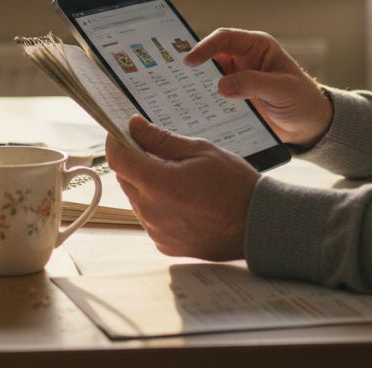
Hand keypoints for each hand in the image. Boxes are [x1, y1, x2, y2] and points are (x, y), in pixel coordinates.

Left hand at [105, 116, 258, 260]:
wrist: (256, 224)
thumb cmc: (233, 185)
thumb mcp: (200, 150)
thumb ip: (161, 139)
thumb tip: (134, 126)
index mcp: (157, 183)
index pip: (117, 158)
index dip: (115, 140)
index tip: (121, 131)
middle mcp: (150, 211)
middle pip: (125, 178)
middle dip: (135, 161)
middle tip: (158, 151)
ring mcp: (156, 231)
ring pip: (137, 199)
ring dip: (147, 184)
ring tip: (179, 179)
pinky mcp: (164, 244)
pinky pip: (150, 218)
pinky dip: (158, 205)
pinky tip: (183, 200)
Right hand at [185, 28, 332, 146]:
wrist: (309, 126)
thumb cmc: (303, 100)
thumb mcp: (282, 89)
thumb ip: (254, 84)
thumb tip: (222, 85)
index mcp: (257, 47)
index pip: (225, 39)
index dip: (206, 47)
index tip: (190, 61)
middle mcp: (243, 59)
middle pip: (211, 56)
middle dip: (193, 65)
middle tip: (172, 76)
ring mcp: (237, 79)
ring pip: (208, 78)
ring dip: (196, 86)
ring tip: (176, 95)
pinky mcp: (234, 98)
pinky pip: (213, 97)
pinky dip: (203, 102)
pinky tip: (192, 110)